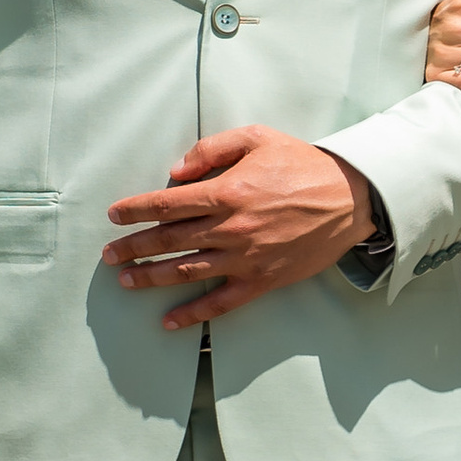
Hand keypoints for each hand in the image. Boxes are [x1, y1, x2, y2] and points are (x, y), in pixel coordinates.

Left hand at [103, 127, 372, 328]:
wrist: (351, 199)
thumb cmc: (302, 164)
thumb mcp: (257, 137)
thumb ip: (211, 150)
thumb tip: (175, 172)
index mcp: (227, 192)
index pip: (166, 204)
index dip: (135, 210)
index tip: (114, 215)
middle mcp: (230, 228)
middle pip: (168, 241)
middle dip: (133, 247)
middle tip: (109, 254)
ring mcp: (245, 258)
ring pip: (185, 272)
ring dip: (150, 278)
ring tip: (126, 281)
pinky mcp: (262, 281)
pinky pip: (220, 303)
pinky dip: (192, 315)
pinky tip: (168, 322)